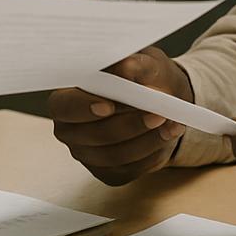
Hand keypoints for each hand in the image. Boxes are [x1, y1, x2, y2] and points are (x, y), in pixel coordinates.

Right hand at [48, 46, 192, 185]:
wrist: (160, 99)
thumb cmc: (142, 76)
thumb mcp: (143, 62)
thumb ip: (134, 64)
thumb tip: (126, 67)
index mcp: (66, 98)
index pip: (64, 107)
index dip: (83, 107)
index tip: (109, 106)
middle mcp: (71, 131)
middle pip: (94, 135)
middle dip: (129, 125)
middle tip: (158, 113)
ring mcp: (88, 155)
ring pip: (116, 154)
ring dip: (148, 139)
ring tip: (171, 123)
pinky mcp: (110, 173)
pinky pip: (131, 168)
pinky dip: (154, 151)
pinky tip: (168, 134)